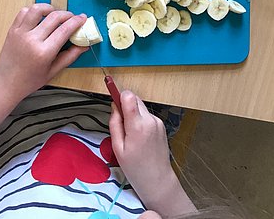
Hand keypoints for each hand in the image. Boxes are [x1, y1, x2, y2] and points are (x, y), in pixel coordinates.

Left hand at [0, 4, 87, 103]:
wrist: (6, 83)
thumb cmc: (28, 81)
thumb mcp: (53, 72)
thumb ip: (70, 57)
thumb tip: (84, 46)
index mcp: (44, 52)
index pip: (65, 30)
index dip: (77, 21)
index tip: (82, 18)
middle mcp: (32, 40)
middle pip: (54, 17)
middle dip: (68, 14)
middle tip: (73, 18)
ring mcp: (21, 33)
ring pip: (37, 9)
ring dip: (50, 8)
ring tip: (56, 14)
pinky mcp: (13, 30)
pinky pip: (24, 12)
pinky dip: (34, 10)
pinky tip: (40, 17)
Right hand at [109, 91, 195, 216]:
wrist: (157, 179)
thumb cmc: (135, 168)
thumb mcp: (117, 148)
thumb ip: (114, 124)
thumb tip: (114, 106)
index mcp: (138, 126)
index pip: (129, 97)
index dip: (119, 95)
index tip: (112, 94)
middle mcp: (150, 120)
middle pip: (135, 99)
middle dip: (125, 105)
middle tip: (119, 121)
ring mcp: (158, 122)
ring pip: (141, 107)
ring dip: (133, 113)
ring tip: (129, 133)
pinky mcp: (161, 125)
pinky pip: (147, 115)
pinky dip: (140, 119)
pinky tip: (138, 135)